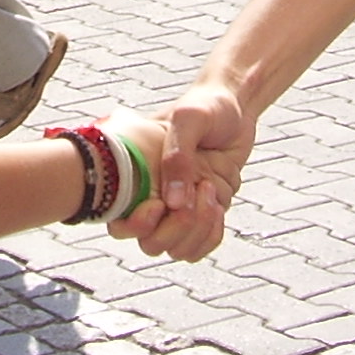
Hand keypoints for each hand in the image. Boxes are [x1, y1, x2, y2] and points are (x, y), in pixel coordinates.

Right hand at [108, 82, 252, 260]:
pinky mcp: (201, 213)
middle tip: (198, 191)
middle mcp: (152, 197)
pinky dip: (211, 233)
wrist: (235, 105)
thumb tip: (173, 202)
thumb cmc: (206, 105)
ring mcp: (177, 209)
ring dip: (198, 230)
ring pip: (178, 249)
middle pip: (151, 244)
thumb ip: (178, 156)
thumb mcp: (189, 119)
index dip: (136, 225)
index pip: (119, 221)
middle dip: (175, 229)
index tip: (158, 205)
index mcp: (136, 174)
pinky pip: (200, 245)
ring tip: (210, 190)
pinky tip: (218, 204)